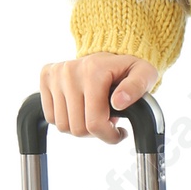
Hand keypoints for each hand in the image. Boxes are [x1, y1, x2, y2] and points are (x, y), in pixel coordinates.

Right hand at [40, 51, 158, 143]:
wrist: (108, 53)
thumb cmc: (127, 68)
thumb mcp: (144, 73)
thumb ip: (137, 87)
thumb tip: (119, 102)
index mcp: (94, 71)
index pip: (94, 122)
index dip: (109, 136)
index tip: (119, 133)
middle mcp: (70, 71)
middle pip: (77, 128)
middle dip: (96, 132)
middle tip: (107, 120)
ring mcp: (55, 74)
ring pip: (62, 126)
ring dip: (80, 126)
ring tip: (94, 113)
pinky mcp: (46, 77)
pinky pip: (50, 117)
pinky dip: (66, 119)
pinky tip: (80, 109)